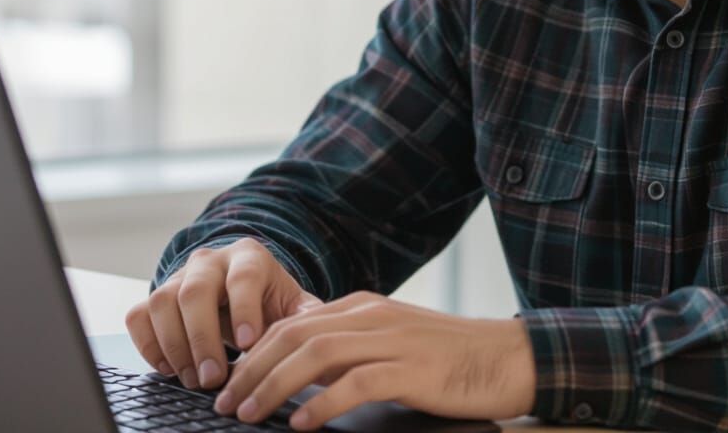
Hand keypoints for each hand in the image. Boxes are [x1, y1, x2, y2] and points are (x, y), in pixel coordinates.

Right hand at [124, 237, 322, 390]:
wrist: (242, 293)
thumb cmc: (269, 302)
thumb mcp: (293, 305)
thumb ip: (306, 316)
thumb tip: (316, 330)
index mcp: (250, 256)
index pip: (244, 276)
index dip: (244, 309)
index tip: (248, 344)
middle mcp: (211, 260)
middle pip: (195, 290)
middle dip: (202, 338)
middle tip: (213, 378)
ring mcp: (179, 276)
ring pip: (162, 301)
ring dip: (174, 345)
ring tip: (193, 379)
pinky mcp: (157, 297)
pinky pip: (139, 315)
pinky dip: (149, 345)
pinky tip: (170, 368)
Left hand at [210, 291, 537, 428]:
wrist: (503, 357)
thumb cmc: (446, 358)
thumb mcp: (389, 344)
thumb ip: (348, 352)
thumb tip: (298, 376)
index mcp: (362, 307)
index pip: (292, 322)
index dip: (255, 352)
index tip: (229, 382)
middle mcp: (371, 315)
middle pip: (295, 334)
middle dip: (252, 369)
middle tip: (224, 402)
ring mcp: (391, 338)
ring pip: (316, 354)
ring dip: (274, 385)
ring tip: (247, 414)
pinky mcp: (410, 368)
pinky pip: (356, 382)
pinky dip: (321, 403)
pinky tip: (300, 423)